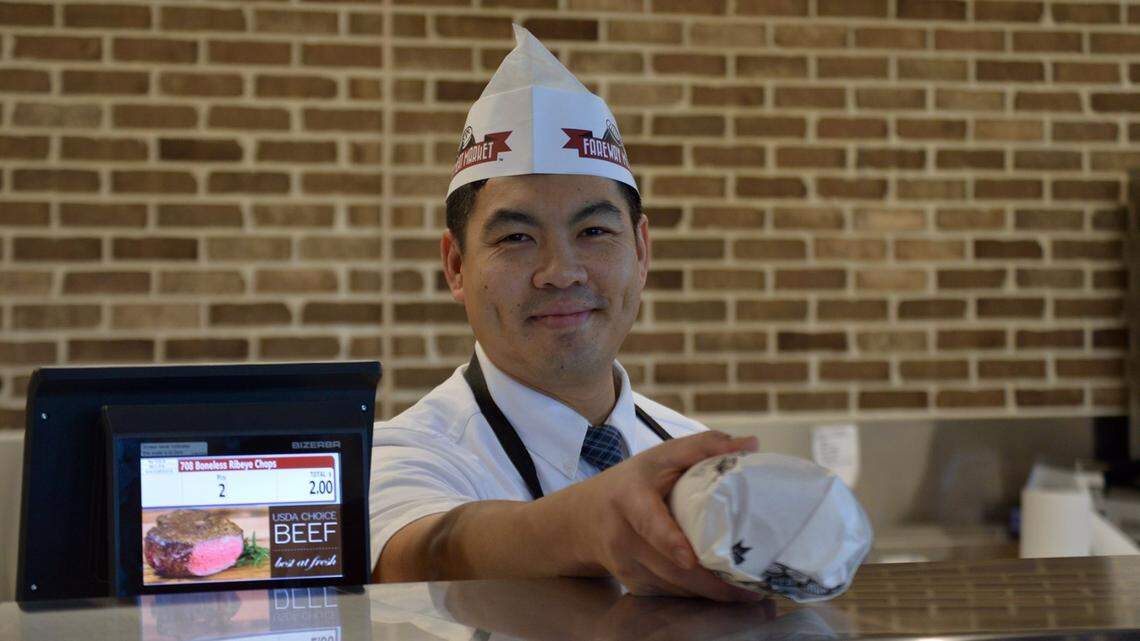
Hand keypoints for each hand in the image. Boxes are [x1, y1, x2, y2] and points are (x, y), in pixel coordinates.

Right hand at [557, 430, 761, 601]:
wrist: (585, 517)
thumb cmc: (634, 482)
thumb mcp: (661, 456)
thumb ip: (704, 447)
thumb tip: (751, 444)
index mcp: (630, 498)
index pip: (648, 521)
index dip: (668, 540)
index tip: (689, 558)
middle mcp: (622, 536)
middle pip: (668, 567)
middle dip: (710, 582)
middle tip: (750, 587)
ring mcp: (624, 565)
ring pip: (672, 586)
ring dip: (709, 594)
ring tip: (747, 594)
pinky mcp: (632, 584)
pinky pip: (668, 595)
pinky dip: (696, 596)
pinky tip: (722, 593)